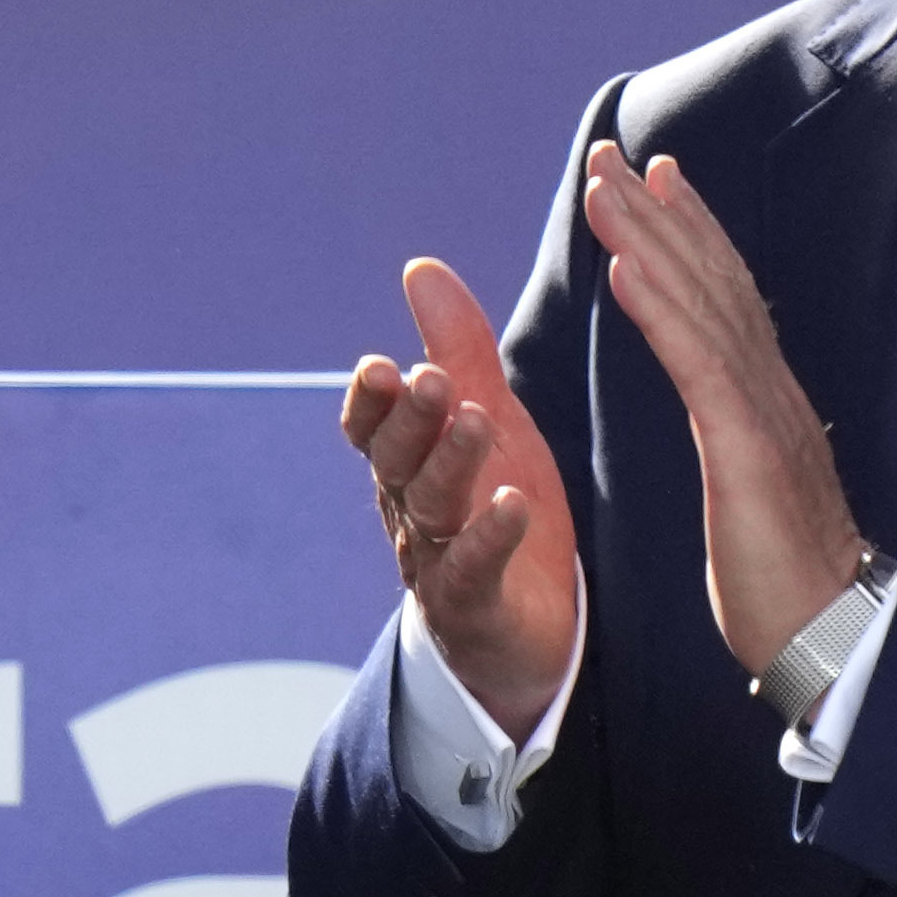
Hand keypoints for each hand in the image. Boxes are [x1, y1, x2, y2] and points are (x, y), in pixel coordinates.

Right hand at [344, 248, 584, 737]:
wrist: (525, 629)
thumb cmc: (496, 508)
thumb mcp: (486, 417)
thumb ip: (456, 347)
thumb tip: (419, 267)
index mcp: (407, 464)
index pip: (372, 428)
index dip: (371, 402)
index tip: (380, 365)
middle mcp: (410, 510)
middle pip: (397, 462)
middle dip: (409, 420)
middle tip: (426, 378)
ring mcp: (438, 561)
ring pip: (431, 509)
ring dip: (448, 463)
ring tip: (473, 421)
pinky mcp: (477, 606)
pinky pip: (473, 572)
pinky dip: (489, 540)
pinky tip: (512, 507)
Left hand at [574, 143, 867, 678]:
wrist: (832, 634)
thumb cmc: (789, 581)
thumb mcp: (754, 490)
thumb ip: (744, 440)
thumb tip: (734, 416)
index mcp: (766, 401)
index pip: (725, 300)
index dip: (690, 235)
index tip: (655, 182)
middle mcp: (770, 389)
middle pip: (713, 279)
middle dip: (663, 211)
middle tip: (616, 153)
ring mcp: (762, 411)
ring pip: (703, 302)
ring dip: (651, 237)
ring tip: (608, 184)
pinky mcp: (747, 445)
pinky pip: (697, 362)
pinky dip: (662, 307)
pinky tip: (627, 266)